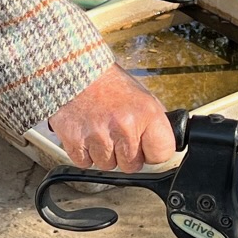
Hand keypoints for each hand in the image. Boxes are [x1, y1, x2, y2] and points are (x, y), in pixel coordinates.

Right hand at [50, 66, 175, 170]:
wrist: (76, 71)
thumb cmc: (110, 85)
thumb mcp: (142, 98)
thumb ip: (153, 125)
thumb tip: (162, 146)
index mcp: (146, 114)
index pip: (161, 154)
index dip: (152, 152)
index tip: (146, 146)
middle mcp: (123, 127)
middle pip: (132, 166)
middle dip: (126, 155)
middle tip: (117, 135)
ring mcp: (98, 135)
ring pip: (107, 165)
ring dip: (104, 153)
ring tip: (100, 130)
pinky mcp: (75, 140)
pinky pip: (85, 163)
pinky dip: (85, 153)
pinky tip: (87, 134)